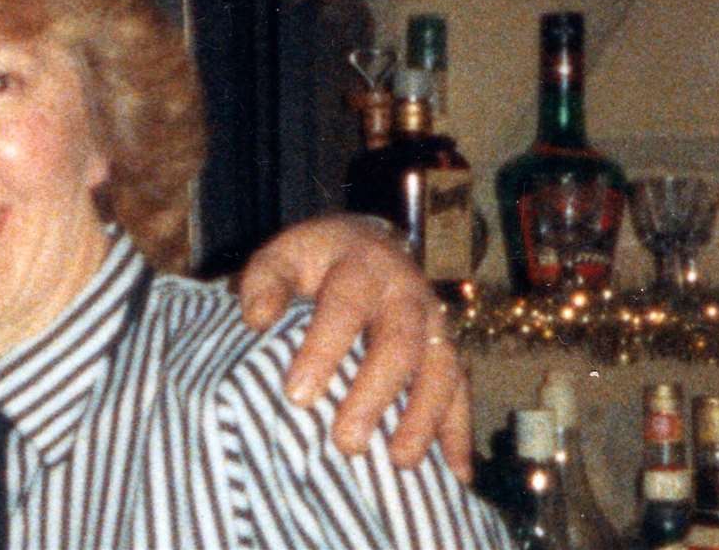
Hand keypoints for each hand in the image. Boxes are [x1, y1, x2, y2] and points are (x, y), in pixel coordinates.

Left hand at [234, 213, 472, 481]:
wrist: (369, 245)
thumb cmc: (314, 262)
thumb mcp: (284, 256)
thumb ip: (265, 283)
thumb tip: (256, 319)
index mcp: (361, 265)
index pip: (344, 307)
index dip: (323, 350)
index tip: (297, 395)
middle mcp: (407, 292)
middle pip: (399, 344)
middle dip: (374, 395)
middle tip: (347, 442)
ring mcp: (435, 321)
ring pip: (440, 370)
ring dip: (423, 419)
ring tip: (400, 462)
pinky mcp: (449, 349)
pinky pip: (462, 390)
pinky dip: (458, 432)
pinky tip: (456, 473)